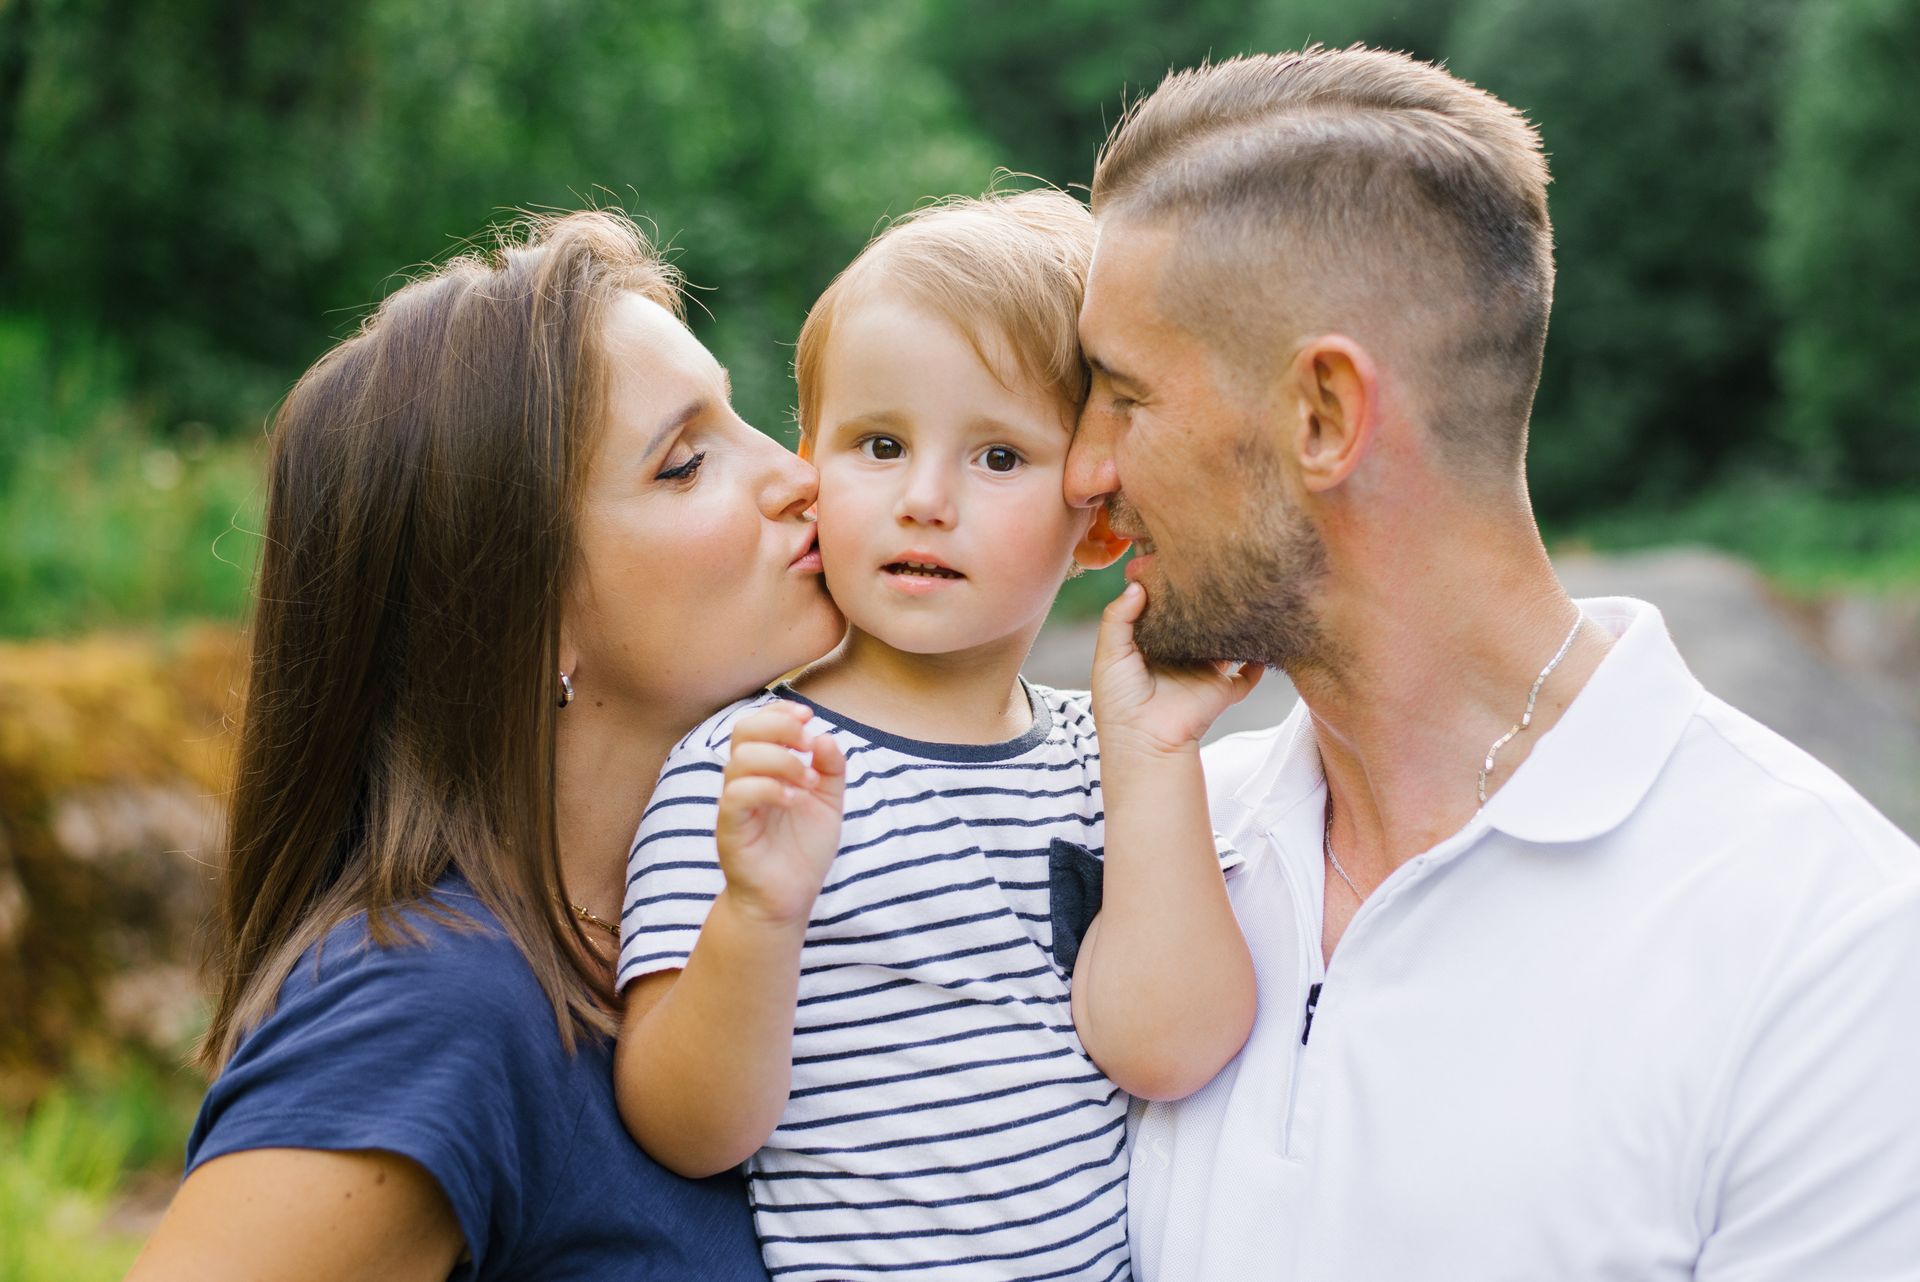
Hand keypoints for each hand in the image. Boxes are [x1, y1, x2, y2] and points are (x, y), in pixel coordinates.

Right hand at [714, 703, 845, 926]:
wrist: (787, 899)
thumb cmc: (802, 851)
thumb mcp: (828, 803)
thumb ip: (831, 769)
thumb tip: (824, 736)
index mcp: (763, 771)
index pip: (757, 724)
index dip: (779, 711)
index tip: (808, 716)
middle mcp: (743, 781)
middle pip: (743, 731)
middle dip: (779, 726)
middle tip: (807, 743)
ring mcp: (734, 805)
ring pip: (741, 760)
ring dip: (782, 760)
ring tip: (808, 782)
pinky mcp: (730, 829)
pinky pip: (737, 795)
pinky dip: (769, 788)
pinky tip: (794, 799)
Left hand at [1091, 580, 1262, 755]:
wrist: (1144, 741)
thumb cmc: (1119, 701)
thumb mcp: (1108, 655)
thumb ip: (1117, 617)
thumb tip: (1138, 585)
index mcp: (1152, 648)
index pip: (1164, 612)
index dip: (1168, 592)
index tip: (1175, 564)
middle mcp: (1180, 657)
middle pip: (1198, 623)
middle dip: (1205, 603)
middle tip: (1215, 572)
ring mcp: (1204, 674)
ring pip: (1225, 643)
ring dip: (1234, 625)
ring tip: (1244, 596)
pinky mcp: (1223, 690)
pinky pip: (1249, 675)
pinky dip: (1260, 661)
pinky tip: (1266, 637)